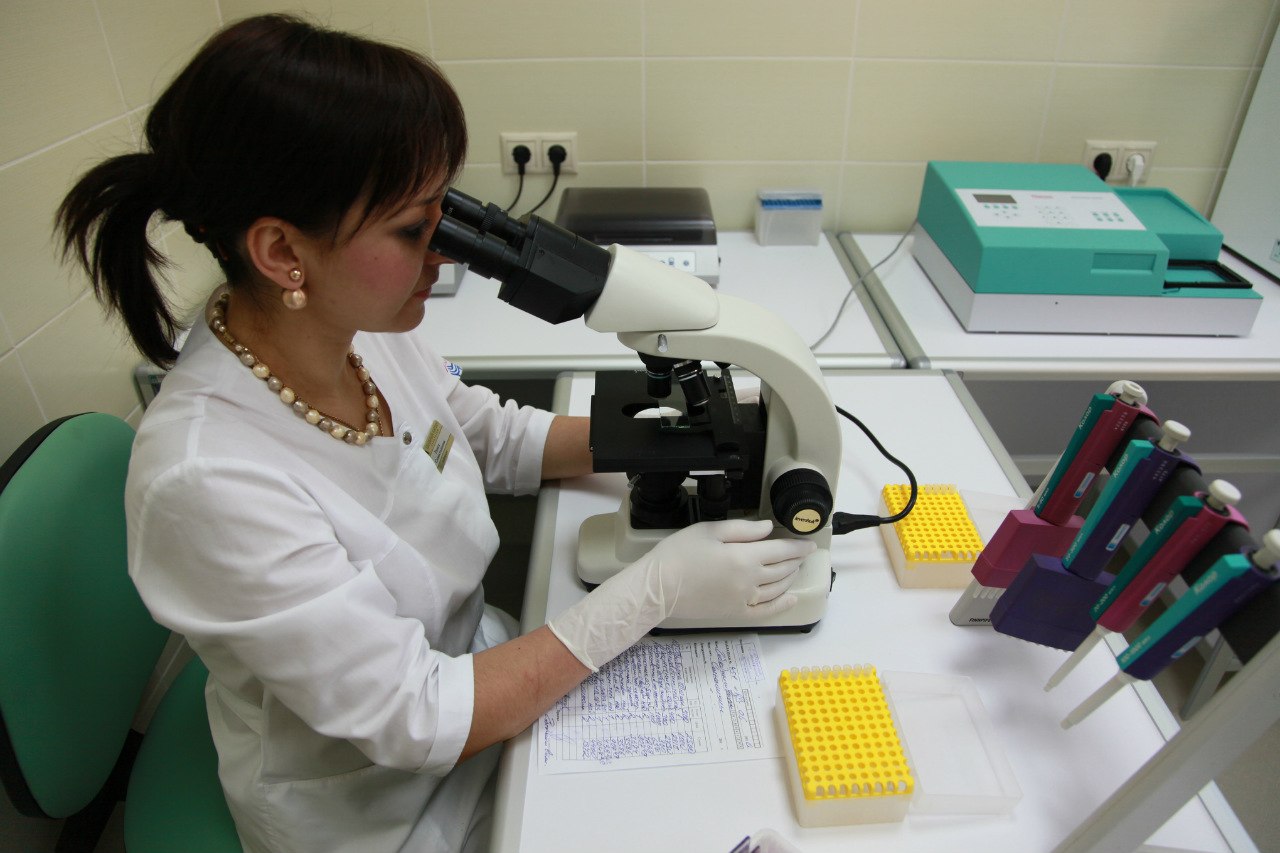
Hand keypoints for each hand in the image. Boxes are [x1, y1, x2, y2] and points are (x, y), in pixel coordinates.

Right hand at [645, 519, 809, 620]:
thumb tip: (768, 529)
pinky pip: (766, 611)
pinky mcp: (735, 612)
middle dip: (795, 560)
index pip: (781, 550)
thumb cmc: (679, 554)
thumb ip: (743, 529)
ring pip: (778, 588)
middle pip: (782, 569)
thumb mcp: (710, 531)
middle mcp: (750, 581)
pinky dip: (782, 605)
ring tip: (794, 568)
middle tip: (802, 553)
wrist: (659, 588)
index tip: (809, 544)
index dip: (798, 546)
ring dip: (790, 577)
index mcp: (745, 557)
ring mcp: (744, 600)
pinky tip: (791, 598)